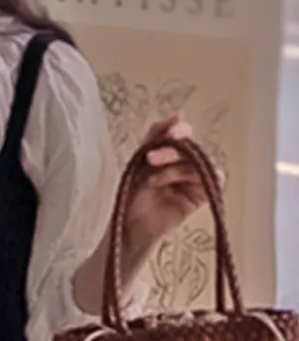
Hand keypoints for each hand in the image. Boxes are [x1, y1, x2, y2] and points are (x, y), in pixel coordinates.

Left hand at [123, 115, 218, 258]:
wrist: (128, 225)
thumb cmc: (131, 196)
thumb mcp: (139, 161)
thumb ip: (156, 137)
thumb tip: (179, 114)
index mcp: (169, 153)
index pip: (181, 133)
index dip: (178, 129)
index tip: (170, 131)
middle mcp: (183, 164)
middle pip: (190, 147)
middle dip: (171, 150)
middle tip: (152, 158)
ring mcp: (193, 180)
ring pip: (198, 163)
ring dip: (175, 169)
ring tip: (152, 179)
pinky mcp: (200, 197)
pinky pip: (212, 183)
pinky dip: (199, 181)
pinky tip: (177, 186)